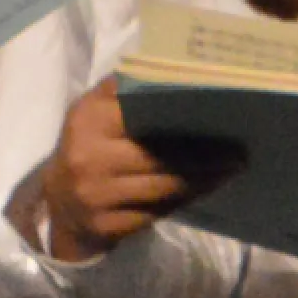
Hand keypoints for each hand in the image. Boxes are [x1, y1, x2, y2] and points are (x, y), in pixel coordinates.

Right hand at [36, 79, 238, 262]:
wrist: (58, 204)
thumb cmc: (86, 146)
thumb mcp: (93, 112)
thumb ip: (123, 91)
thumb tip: (174, 71)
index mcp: (88, 120)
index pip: (141, 114)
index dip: (183, 117)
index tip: (219, 115)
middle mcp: (88, 158)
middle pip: (159, 157)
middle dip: (203, 155)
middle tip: (238, 152)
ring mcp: (96, 197)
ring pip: (163, 188)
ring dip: (202, 180)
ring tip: (230, 170)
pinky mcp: (107, 226)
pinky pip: (156, 213)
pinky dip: (184, 201)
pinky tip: (205, 190)